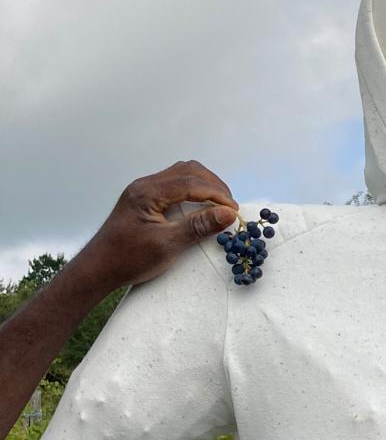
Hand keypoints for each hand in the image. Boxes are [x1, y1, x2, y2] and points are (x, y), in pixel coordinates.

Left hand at [75, 161, 238, 293]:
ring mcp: (143, 190)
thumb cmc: (129, 259)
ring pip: (181, 175)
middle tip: (229, 207)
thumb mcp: (167, 245)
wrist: (98, 269)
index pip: (191, 182)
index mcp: (147, 192)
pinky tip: (200, 207)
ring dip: (203, 186)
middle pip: (187, 171)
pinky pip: (173, 185)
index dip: (217, 194)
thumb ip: (198, 227)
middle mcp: (144, 185)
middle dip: (213, 185)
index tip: (234, 211)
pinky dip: (192, 191)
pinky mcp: (143, 199)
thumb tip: (228, 214)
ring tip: (218, 206)